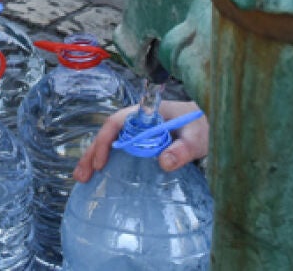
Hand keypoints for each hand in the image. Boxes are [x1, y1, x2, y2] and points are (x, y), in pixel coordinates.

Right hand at [73, 100, 209, 181]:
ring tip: (81, 179)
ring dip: (94, 158)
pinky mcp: (143, 142)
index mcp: (147, 113)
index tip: (101, 163)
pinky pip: (119, 149)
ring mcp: (139, 131)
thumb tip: (164, 163)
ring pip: (111, 141)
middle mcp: (138, 120)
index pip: (117, 122)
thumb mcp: (196, 138)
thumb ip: (182, 150)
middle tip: (81, 176)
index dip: (105, 141)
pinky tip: (99, 175)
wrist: (212, 123)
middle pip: (108, 133)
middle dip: (92, 153)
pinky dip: (106, 161)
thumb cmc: (204, 127)